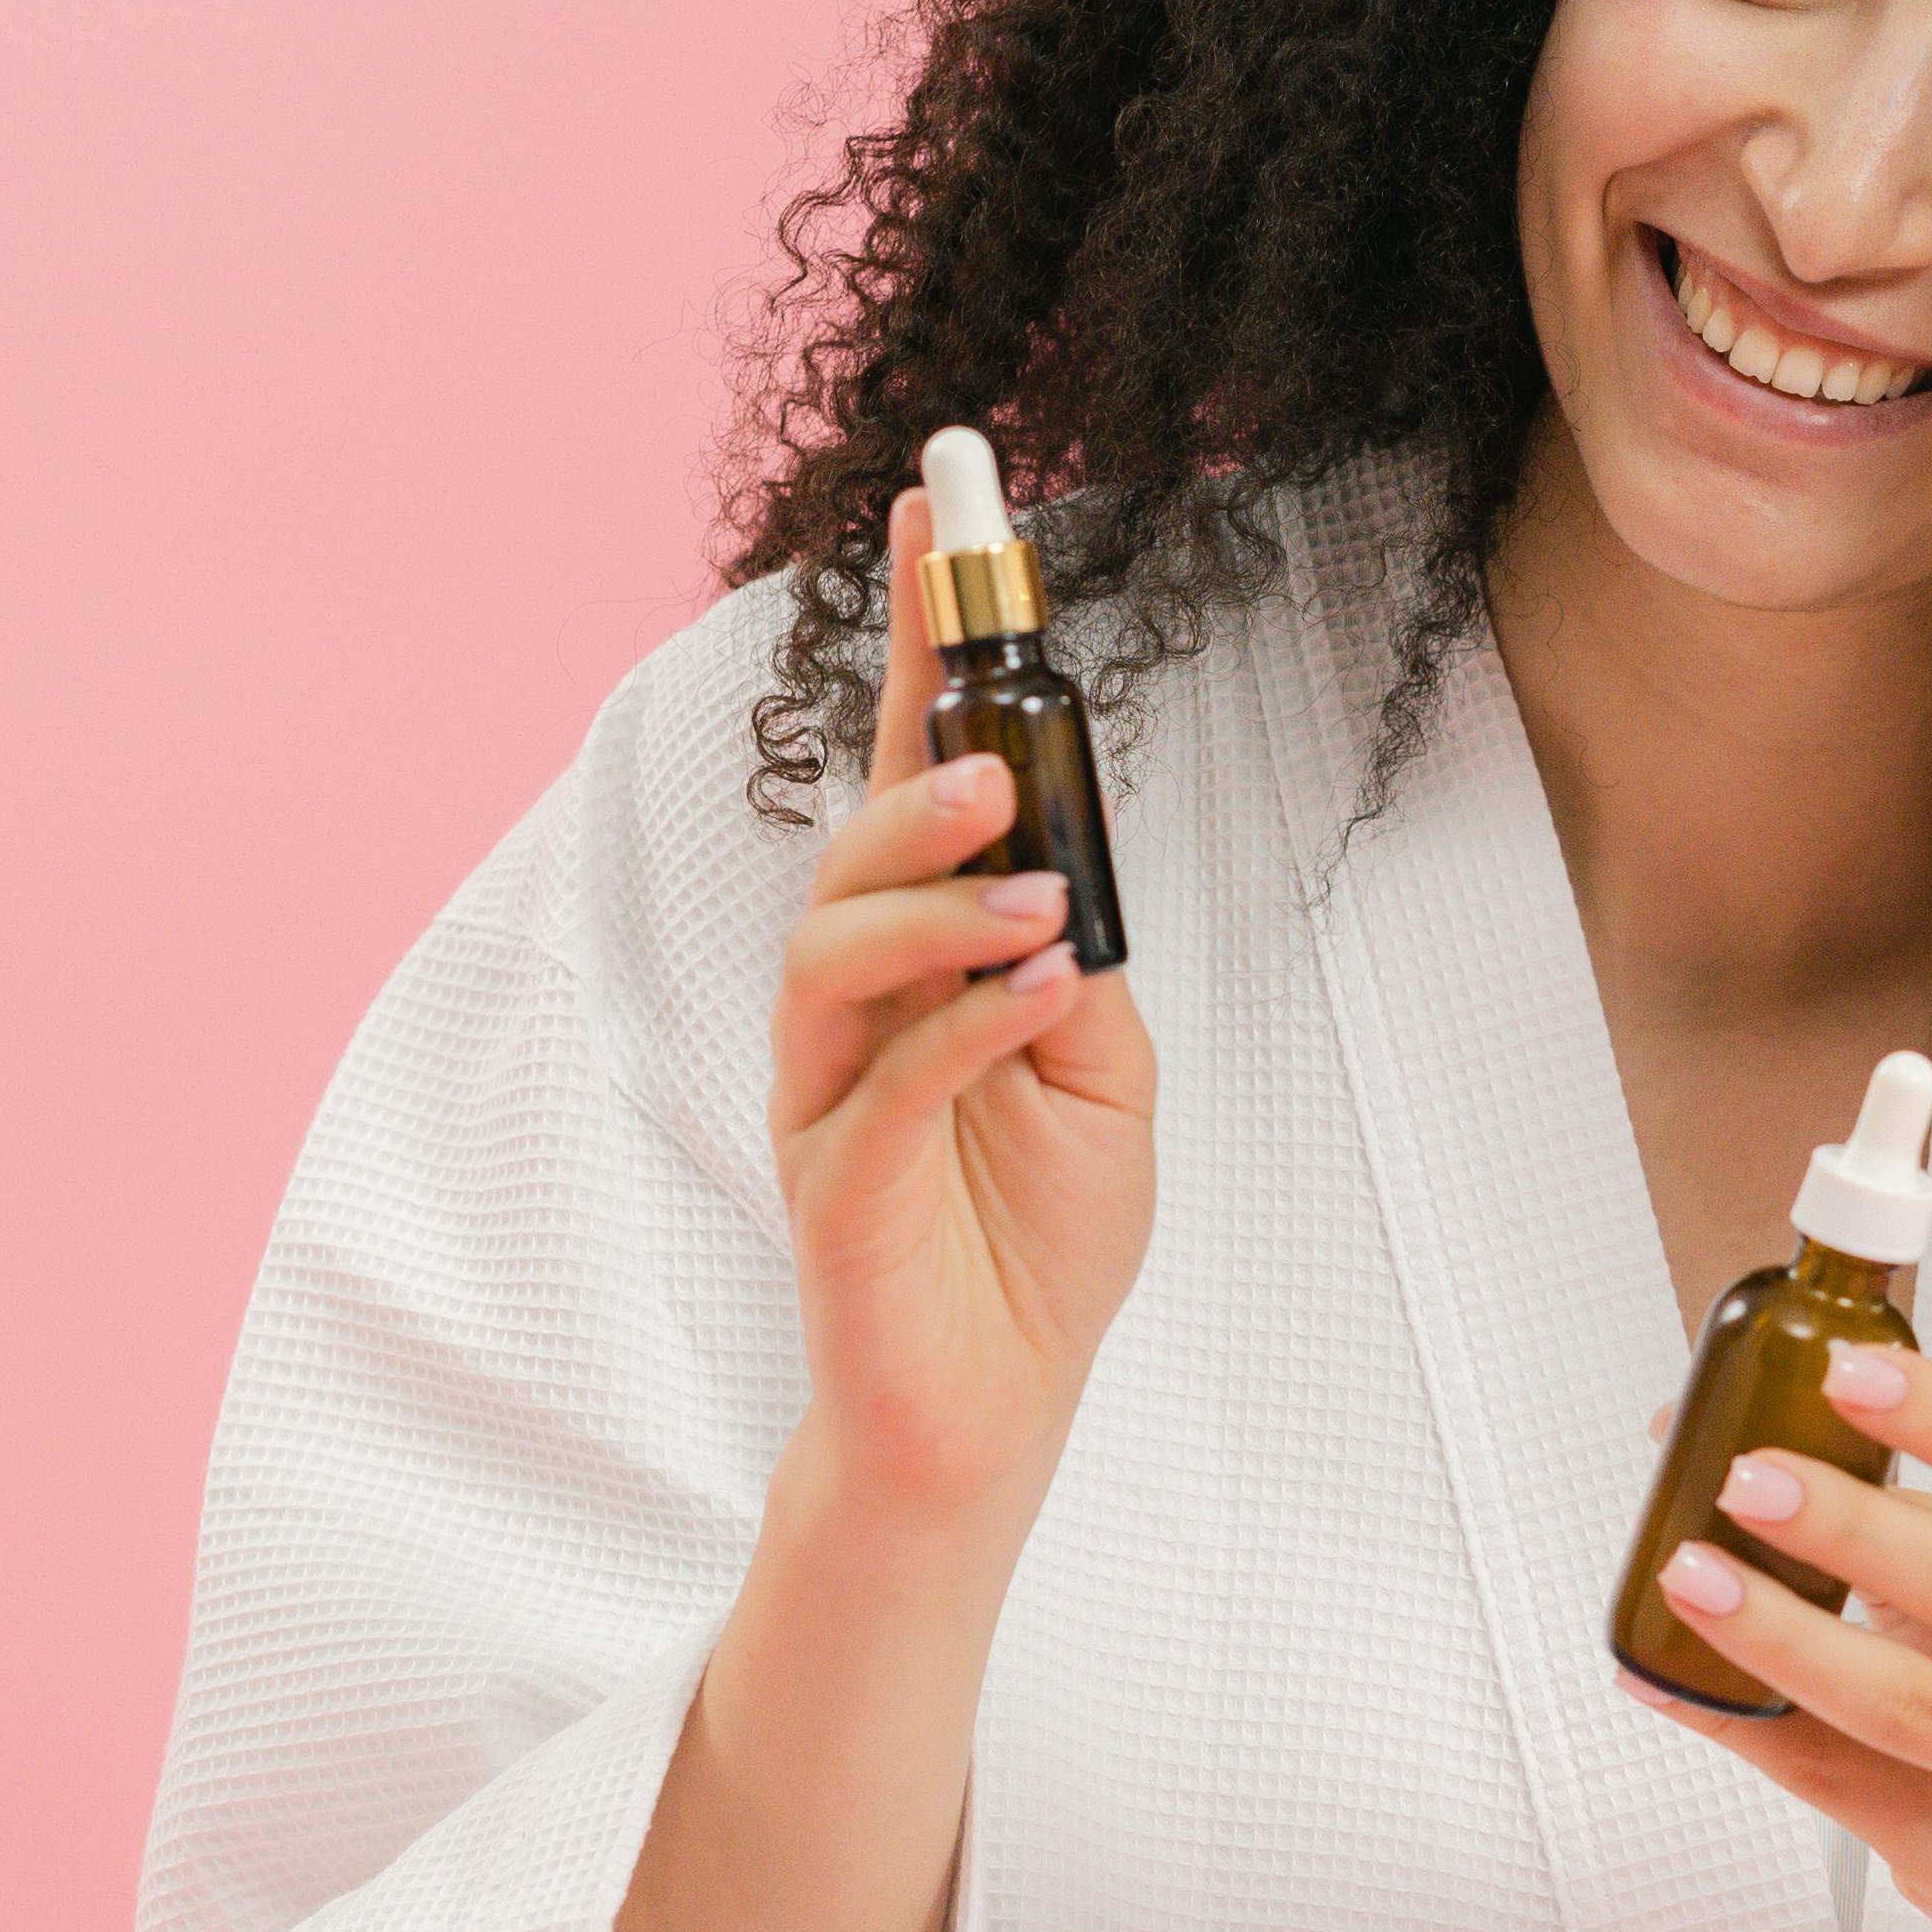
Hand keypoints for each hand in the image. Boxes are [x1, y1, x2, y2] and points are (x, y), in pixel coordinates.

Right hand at [765, 487, 1158, 1544]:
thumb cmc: (1039, 1240)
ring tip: (1030, 896)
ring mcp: (832, 1090)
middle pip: (852, 851)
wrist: (994, 1415)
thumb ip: (1071, 968)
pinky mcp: (835, 1182)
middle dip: (914, 780)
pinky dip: (964, 1023)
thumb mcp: (1099, 1077)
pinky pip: (890, 1077)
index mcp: (927, 958)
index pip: (916, 772)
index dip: (924, 645)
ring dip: (933, 903)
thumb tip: (1058, 880)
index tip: (934, 516)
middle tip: (997, 761)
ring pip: (837, 951)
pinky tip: (1034, 993)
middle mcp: (858, 1006)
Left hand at [1625, 1350, 1931, 1931]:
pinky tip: (1667, 1676)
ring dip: (1780, 1631)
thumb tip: (1705, 1432)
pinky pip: (1833, 1781)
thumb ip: (1905, 1509)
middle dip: (1847, 1526)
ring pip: (1900, 1701)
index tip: (1849, 1369)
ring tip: (1691, 1573)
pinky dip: (1738, 1720)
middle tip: (1746, 1476)